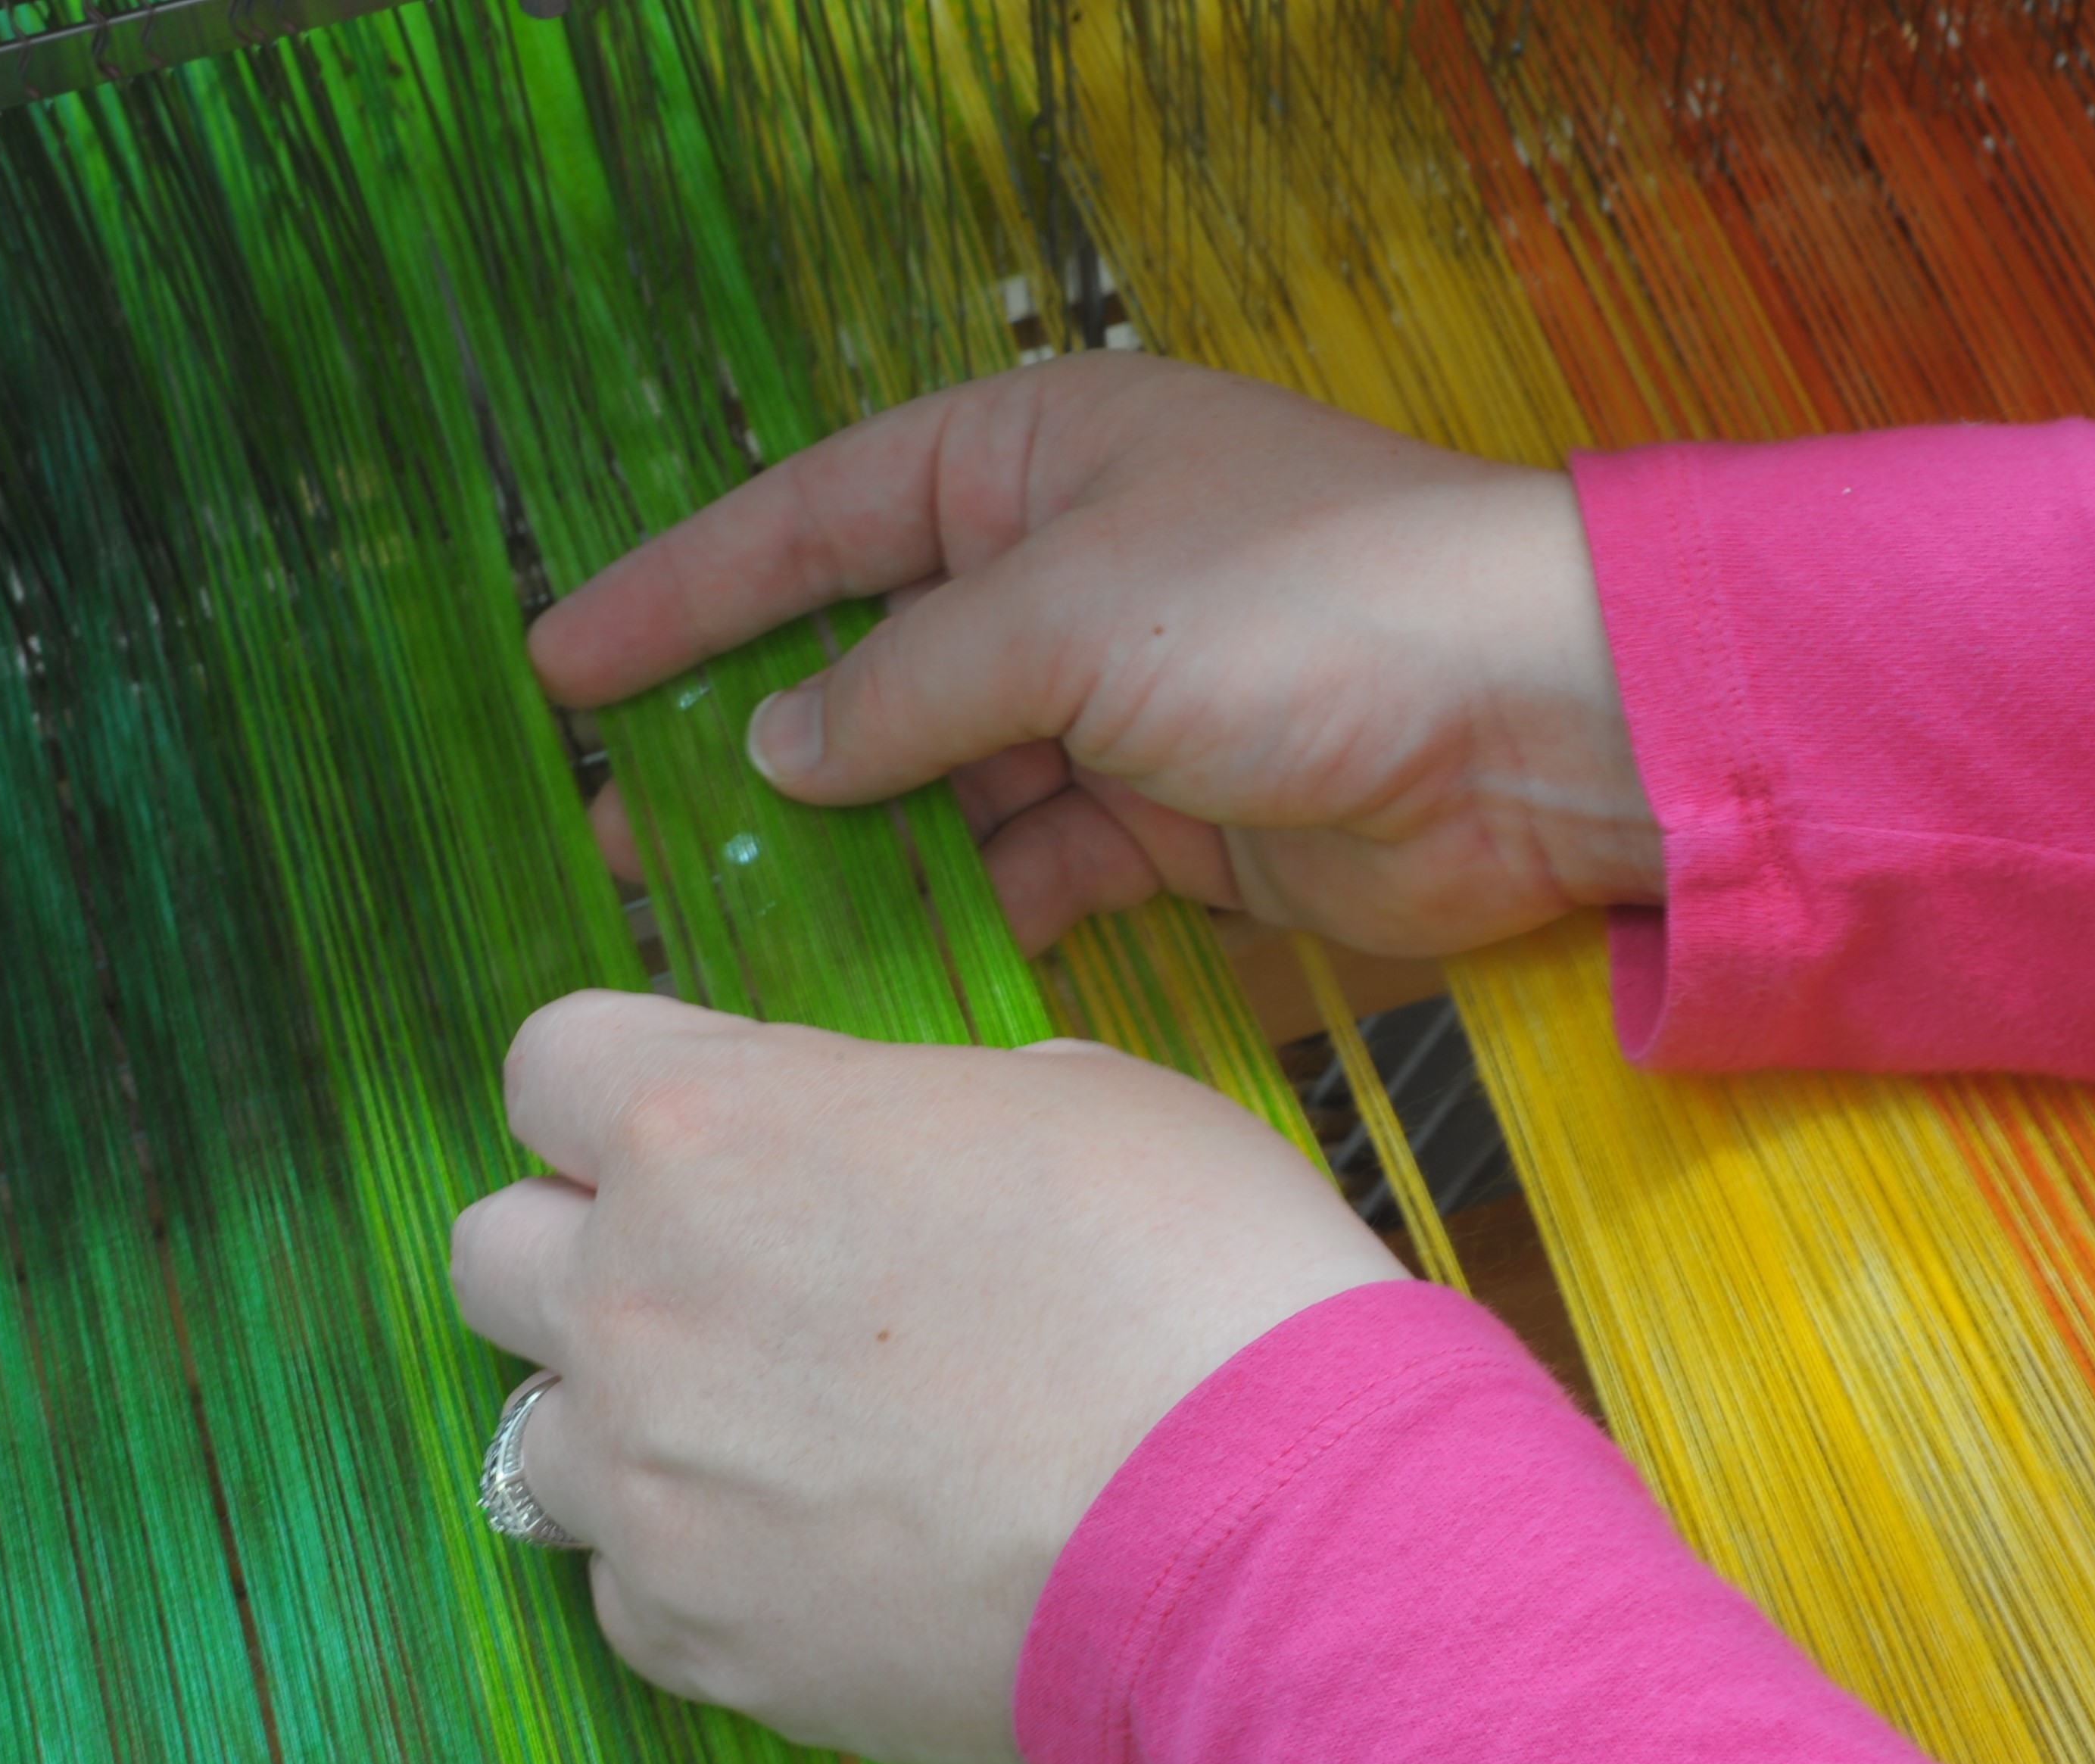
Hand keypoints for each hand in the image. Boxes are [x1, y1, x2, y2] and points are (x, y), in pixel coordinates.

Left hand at [447, 990, 1406, 1763]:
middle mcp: (635, 1301)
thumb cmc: (1194, 1273)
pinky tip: (839, 1554)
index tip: (700, 1130)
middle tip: (728, 1284)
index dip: (624, 1093)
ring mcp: (650, 1487)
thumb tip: (880, 1151)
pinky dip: (705, 1569)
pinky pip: (630, 1588)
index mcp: (711, 1127)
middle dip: (585, 1254)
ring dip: (635, 1422)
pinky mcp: (698, 1641)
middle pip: (488, 1251)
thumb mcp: (1067, 1095)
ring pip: (540, 1435)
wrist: (1263, 1523)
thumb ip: (904, 1109)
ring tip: (793, 1442)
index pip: (544, 1065)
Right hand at [531, 355, 1661, 956]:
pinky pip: (1027, 867)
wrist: (1532, 729)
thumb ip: (908, 685)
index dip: (683, 592)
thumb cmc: (1306, 608)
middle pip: (865, 660)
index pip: (812, 515)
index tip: (562, 668)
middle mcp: (1062, 571)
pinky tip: (872, 973)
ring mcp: (1115, 702)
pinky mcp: (1170, 821)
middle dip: (750, 750)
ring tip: (723, 930)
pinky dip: (962, 914)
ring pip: (940, 782)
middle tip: (621, 840)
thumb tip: (778, 752)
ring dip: (847, 854)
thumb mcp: (1072, 617)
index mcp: (1030, 459)